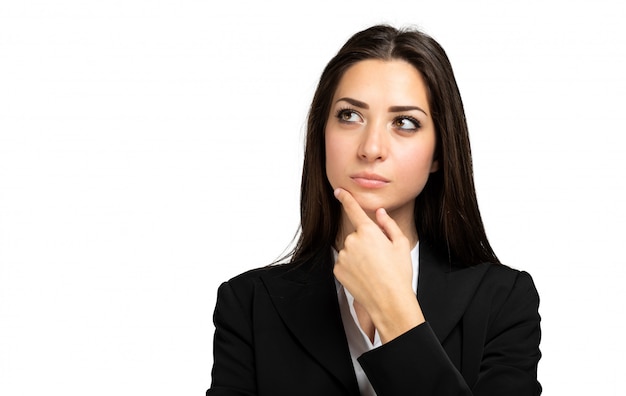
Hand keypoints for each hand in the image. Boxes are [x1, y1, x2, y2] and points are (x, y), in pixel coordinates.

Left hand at [333, 188, 424, 342]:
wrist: (389, 301)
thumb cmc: (398, 273)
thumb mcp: (400, 245)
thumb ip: (389, 225)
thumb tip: (380, 213)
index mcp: (369, 231)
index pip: (353, 209)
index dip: (345, 198)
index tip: (338, 191)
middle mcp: (352, 240)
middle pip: (356, 236)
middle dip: (365, 244)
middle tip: (380, 259)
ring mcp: (343, 255)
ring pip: (350, 251)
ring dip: (358, 257)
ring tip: (374, 270)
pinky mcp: (337, 269)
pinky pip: (344, 263)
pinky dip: (352, 268)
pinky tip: (364, 277)